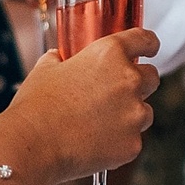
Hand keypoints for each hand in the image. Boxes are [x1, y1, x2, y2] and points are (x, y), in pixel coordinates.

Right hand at [0, 30, 160, 184]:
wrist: (33, 144)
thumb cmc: (36, 106)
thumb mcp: (45, 69)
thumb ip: (60, 59)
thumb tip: (59, 58)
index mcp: (109, 55)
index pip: (144, 40)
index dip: (148, 44)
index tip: (149, 48)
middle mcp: (129, 81)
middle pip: (152, 77)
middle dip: (138, 83)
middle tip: (113, 94)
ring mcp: (134, 115)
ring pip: (145, 112)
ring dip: (129, 114)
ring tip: (98, 123)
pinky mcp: (133, 144)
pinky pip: (133, 140)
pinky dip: (119, 141)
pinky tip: (94, 143)